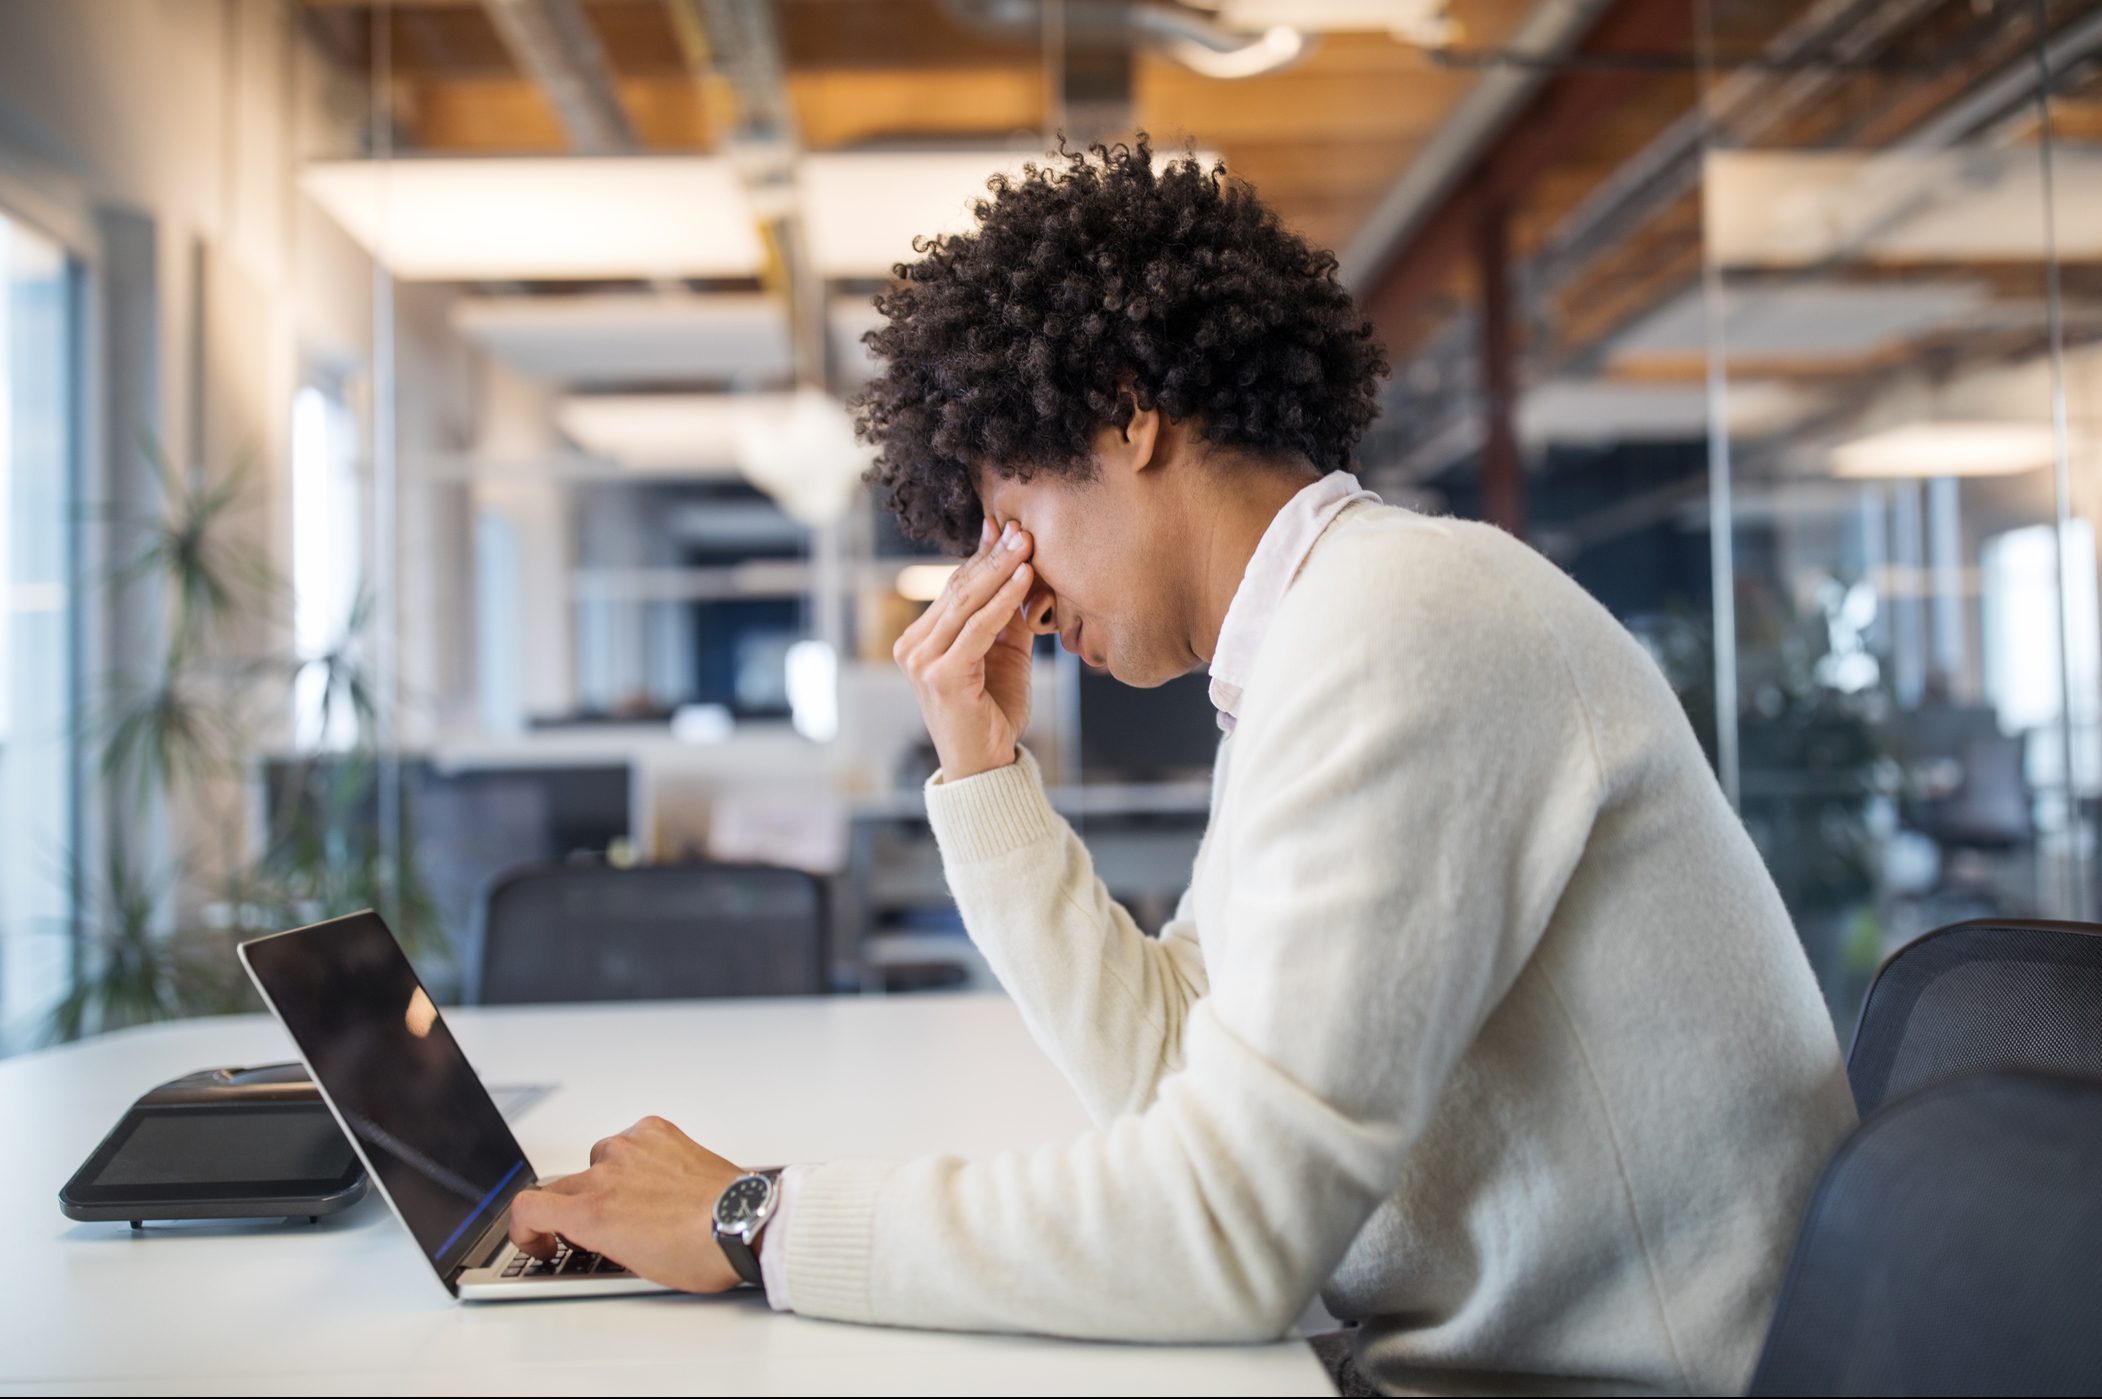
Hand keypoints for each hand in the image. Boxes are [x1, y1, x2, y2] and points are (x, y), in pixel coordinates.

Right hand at [507, 1115, 746, 1293]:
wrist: (742, 1223)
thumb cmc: (697, 1252)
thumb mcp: (631, 1265)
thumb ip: (596, 1239)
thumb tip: (588, 1234)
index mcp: (591, 1212)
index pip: (527, 1208)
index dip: (525, 1229)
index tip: (541, 1240)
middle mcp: (605, 1173)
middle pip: (560, 1187)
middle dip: (569, 1211)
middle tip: (595, 1229)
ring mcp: (631, 1147)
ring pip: (597, 1161)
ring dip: (606, 1181)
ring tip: (638, 1203)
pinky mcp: (656, 1131)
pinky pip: (630, 1140)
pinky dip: (635, 1157)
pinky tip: (656, 1178)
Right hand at [893, 517, 1036, 780]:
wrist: (986, 764)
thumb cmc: (993, 711)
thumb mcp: (1003, 654)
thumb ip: (1007, 615)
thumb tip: (1023, 567)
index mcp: (920, 640)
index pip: (953, 588)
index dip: (982, 556)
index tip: (1004, 526)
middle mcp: (913, 647)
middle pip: (958, 589)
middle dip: (993, 555)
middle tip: (1020, 528)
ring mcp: (922, 661)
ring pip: (967, 602)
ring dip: (1000, 569)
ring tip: (1026, 542)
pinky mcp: (940, 675)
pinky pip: (978, 627)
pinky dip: (1004, 600)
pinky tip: (1024, 577)